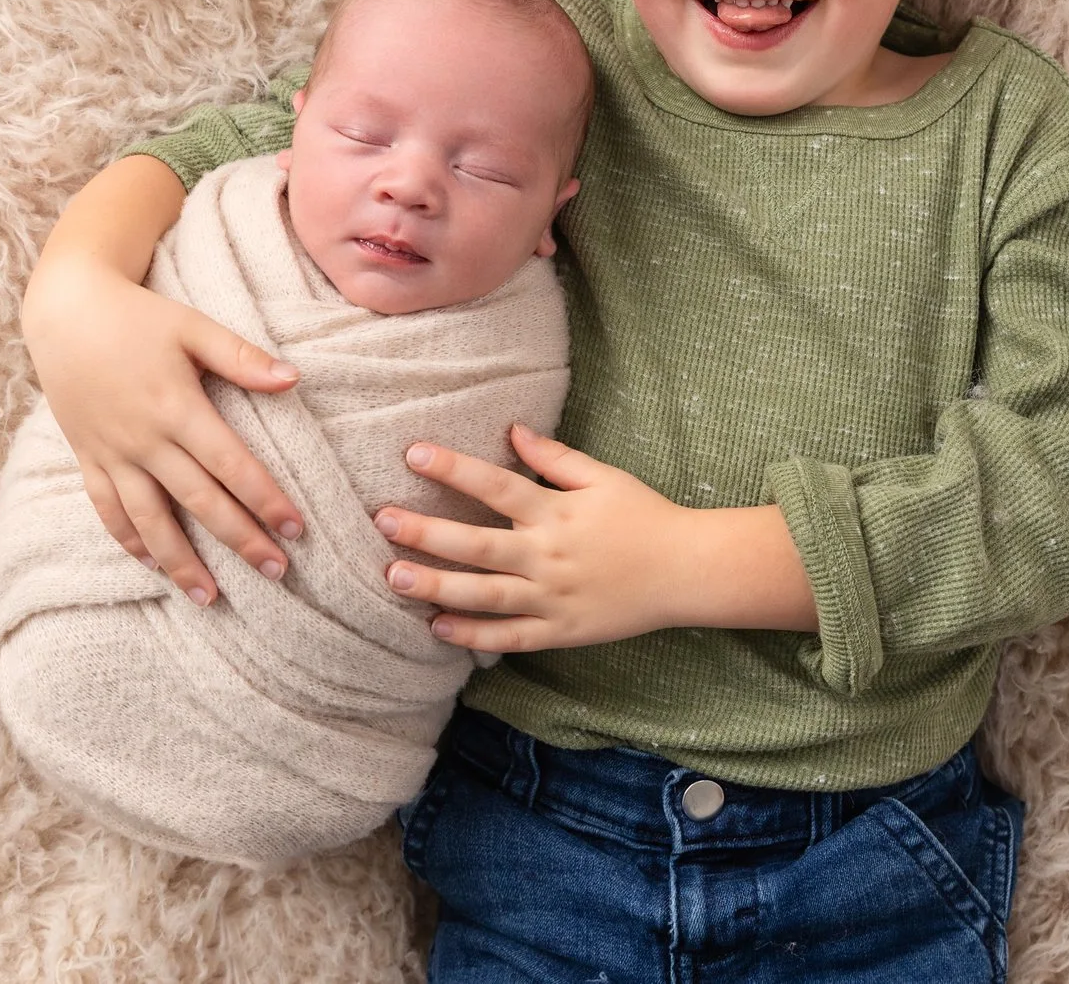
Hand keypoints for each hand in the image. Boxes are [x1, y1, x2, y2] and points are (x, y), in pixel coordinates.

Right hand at [22, 253, 303, 606]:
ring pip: (148, 520)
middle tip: (276, 573)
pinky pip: (107, 509)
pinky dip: (130, 541)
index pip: (230, 465)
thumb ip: (242, 356)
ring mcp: (111, 453)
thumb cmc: (137, 317)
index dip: (265, 499)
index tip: (296, 529)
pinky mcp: (87, 457)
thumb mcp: (193, 326)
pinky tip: (153, 565)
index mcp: (176, 407)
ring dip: (180, 561)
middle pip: (197, 501)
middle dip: (239, 539)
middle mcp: (143, 439)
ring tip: (210, 597)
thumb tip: (294, 378)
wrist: (64, 311)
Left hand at [371, 425, 816, 651]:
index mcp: (557, 512)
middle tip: (382, 522)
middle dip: (427, 533)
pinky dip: (473, 636)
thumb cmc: (645, 517)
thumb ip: (556, 457)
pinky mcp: (560, 630)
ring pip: (484, 595)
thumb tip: (513, 431)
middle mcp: (548, 555)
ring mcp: (552, 597)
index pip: (496, 486)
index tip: (412, 453)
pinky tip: (437, 627)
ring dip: (436, 586)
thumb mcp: (604, 477)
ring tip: (393, 577)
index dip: (454, 469)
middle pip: (478, 545)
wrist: (686, 571)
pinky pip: (509, 637)